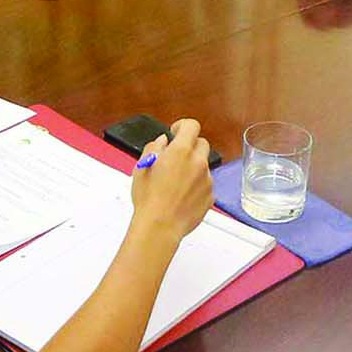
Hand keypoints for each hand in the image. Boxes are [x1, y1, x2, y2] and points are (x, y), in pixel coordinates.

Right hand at [128, 118, 213, 247]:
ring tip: (175, 183)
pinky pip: (205, 184)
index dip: (183, 126)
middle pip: (202, 144)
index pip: (192, 126)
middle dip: (190, 147)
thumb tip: (162, 142)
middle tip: (176, 157)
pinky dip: (196, 185)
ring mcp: (207, 180)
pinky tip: (181, 195)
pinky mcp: (210, 196)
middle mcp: (198, 162)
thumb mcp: (141, 167)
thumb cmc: (149, 199)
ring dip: (193, 167)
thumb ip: (154, 148)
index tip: (176, 132)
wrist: (160, 226)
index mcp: (181, 151)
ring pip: (204, 165)